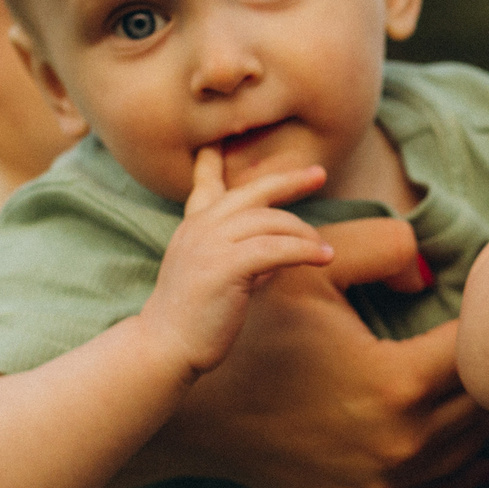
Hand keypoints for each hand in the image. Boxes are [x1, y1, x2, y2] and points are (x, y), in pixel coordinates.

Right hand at [120, 219, 488, 487]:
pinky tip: (484, 453)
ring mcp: (386, 482)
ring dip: (484, 412)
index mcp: (399, 383)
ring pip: (471, 448)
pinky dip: (466, 469)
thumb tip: (434, 268)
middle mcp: (403, 442)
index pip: (484, 350)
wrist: (197, 416)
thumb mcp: (314, 268)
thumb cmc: (255, 334)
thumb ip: (385, 247)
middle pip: (486, 402)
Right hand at [145, 149, 334, 375]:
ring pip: (271, 222)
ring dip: (304, 234)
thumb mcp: (214, 274)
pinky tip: (323, 258)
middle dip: (288, 181)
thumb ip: (240, 255)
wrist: (165, 346)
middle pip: (252, 192)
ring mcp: (210, 244)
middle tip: (319, 174)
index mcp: (193, 227)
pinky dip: (305, 252)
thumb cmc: (192, 318)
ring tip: (323, 249)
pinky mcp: (226, 266)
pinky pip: (277, 249)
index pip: (206, 184)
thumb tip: (278, 253)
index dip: (214, 162)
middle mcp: (200, 227)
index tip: (220, 141)